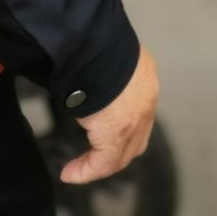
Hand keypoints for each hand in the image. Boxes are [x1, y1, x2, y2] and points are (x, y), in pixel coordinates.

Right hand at [61, 46, 158, 185]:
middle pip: (136, 137)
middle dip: (116, 151)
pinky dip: (86, 170)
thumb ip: (101, 72)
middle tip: (92, 159)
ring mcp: (137, 116)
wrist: (93, 42)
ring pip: (122, 152)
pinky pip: (104, 161)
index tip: (98, 137)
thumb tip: (83, 76)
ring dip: (100, 164)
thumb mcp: (103, 56)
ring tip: (77, 170)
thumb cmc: (92, 42)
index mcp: (143, 76)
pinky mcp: (118, 131)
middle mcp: (146, 98)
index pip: (139, 112)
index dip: (123, 129)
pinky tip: (70, 173)